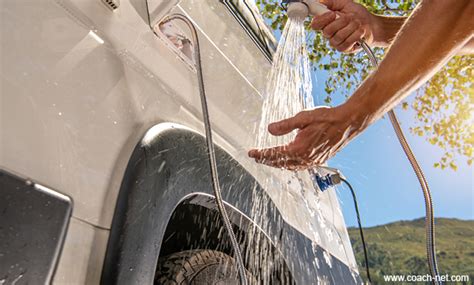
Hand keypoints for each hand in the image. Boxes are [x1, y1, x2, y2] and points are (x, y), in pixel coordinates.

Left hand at [248, 105, 363, 169]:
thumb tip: (270, 130)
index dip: (261, 154)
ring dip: (278, 164)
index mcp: (300, 149)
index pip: (275, 154)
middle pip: (281, 164)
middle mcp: (306, 159)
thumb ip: (285, 125)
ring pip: (290, 167)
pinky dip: (289, 165)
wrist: (347, 122)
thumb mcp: (303, 118)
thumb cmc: (327, 118)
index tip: (251, 153)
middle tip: (256, 157)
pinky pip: (300, 166)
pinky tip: (287, 161)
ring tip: (268, 160)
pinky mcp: (319, 160)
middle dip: (267, 160)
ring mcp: (313, 161)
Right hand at [311, 0, 376, 52]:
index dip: (322, 19)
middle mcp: (329, 34)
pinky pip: (346, 43)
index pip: (315, 25)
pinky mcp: (344, 49)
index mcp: (326, 23)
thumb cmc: (358, 14)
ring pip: (338, 36)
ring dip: (351, 27)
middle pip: (327, 31)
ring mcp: (336, 43)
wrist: (372, 25)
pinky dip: (355, 35)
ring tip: (358, 23)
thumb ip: (332, 2)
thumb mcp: (345, 4)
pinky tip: (360, 31)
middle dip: (341, 22)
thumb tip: (320, 1)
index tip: (332, 14)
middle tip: (350, 17)